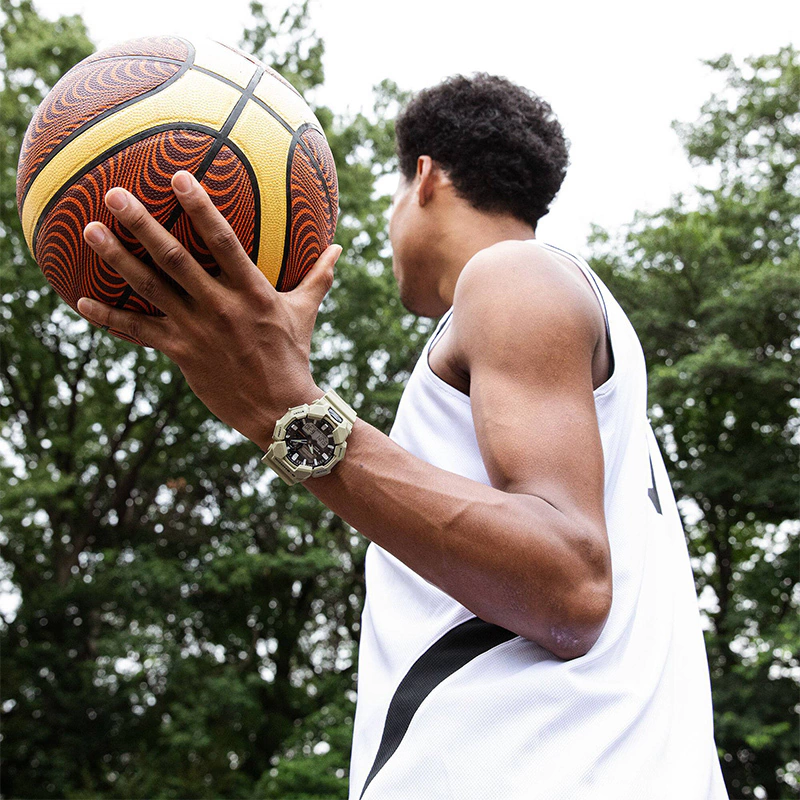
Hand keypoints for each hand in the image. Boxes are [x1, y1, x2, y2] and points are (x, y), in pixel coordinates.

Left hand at [76, 170, 341, 449]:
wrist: (280, 412)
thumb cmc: (294, 357)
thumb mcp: (306, 313)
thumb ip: (317, 277)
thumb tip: (338, 247)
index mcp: (253, 293)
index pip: (224, 242)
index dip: (200, 208)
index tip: (178, 176)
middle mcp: (221, 308)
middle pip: (175, 260)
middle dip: (143, 225)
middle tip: (115, 195)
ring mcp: (197, 332)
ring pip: (150, 291)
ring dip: (117, 260)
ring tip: (89, 231)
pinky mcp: (181, 354)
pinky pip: (139, 332)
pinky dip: (109, 318)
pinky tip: (80, 300)